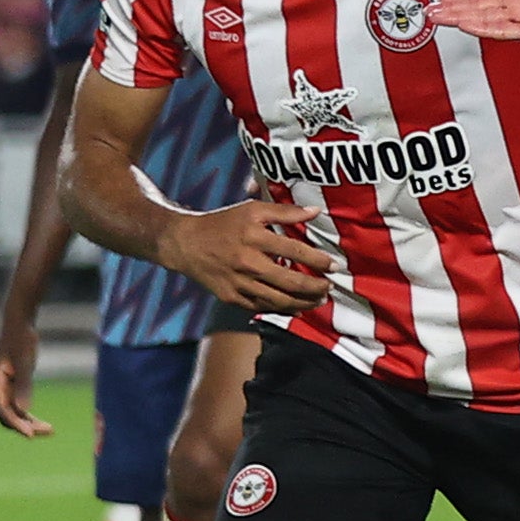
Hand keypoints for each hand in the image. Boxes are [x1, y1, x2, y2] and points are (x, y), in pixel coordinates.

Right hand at [0, 312, 49, 437]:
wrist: (19, 323)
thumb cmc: (21, 339)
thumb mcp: (25, 362)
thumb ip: (24, 386)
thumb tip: (23, 411)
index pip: (4, 410)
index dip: (17, 424)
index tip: (31, 435)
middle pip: (7, 415)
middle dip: (25, 426)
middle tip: (47, 432)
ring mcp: (3, 388)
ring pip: (13, 413)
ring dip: (29, 423)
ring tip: (50, 430)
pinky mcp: (12, 386)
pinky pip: (18, 406)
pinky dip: (29, 415)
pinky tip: (43, 423)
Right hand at [160, 200, 333, 313]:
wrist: (185, 244)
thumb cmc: (223, 224)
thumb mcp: (252, 209)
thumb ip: (285, 211)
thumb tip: (315, 211)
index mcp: (253, 237)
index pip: (294, 251)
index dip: (317, 260)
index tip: (334, 265)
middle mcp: (247, 262)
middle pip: (289, 281)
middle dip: (315, 287)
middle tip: (329, 287)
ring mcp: (238, 283)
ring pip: (278, 300)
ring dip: (303, 302)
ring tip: (318, 300)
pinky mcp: (231, 297)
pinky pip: (262, 308)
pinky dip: (282, 310)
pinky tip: (296, 308)